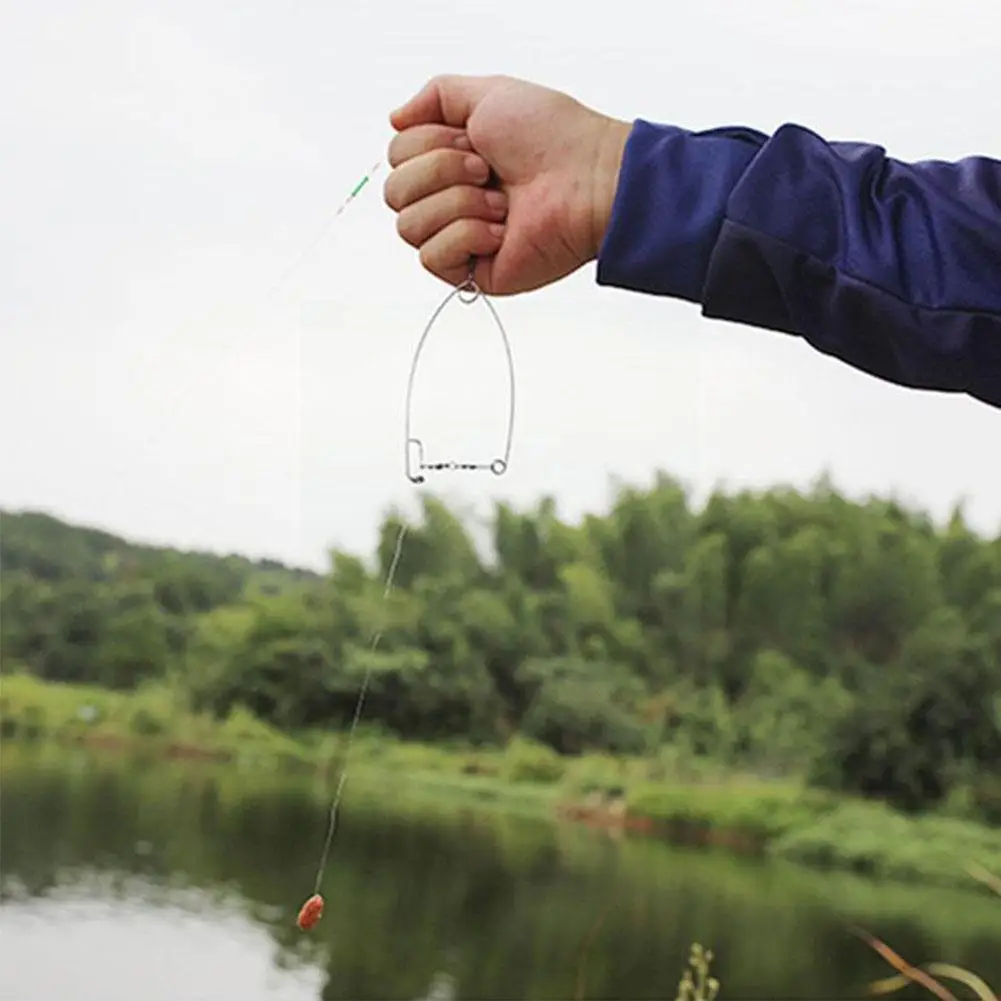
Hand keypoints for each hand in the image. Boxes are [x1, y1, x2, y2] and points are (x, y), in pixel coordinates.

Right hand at [384, 74, 630, 295]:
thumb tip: (394, 119)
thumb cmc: (553, 138)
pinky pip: (431, 257)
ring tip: (500, 203)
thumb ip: (435, 95)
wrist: (588, 181)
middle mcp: (450, 199)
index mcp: (450, 160)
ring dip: (457, 203)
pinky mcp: (472, 272)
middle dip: (440, 171)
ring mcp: (460, 238)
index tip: (475, 139)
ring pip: (408, 225)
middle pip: (394, 192)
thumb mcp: (487, 93)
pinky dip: (466, 235)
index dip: (429, 142)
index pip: (396, 156)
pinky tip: (501, 232)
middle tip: (486, 169)